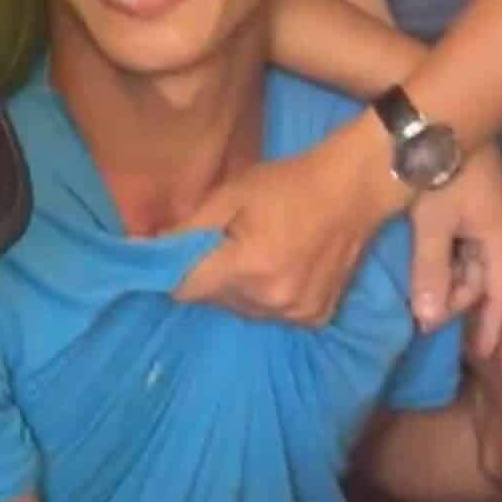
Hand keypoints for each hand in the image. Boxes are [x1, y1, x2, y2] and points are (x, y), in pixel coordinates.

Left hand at [172, 111, 407, 324]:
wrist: (356, 188)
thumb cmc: (290, 183)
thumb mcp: (232, 193)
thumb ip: (188, 227)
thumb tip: (145, 248)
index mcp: (247, 267)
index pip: (184, 290)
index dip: (175, 270)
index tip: (180, 252)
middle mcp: (271, 300)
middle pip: (213, 300)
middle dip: (210, 274)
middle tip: (229, 240)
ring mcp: (297, 314)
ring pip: (242, 310)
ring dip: (239, 287)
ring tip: (259, 250)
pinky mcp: (316, 318)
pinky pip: (273, 314)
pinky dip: (268, 295)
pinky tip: (283, 264)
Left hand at [409, 143, 501, 357]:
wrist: (438, 115)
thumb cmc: (437, 171)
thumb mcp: (432, 224)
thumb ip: (430, 271)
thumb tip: (427, 319)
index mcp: (500, 236)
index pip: (499, 293)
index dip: (490, 325)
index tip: (482, 354)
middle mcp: (500, 225)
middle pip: (483, 277)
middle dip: (456, 299)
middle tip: (421, 316)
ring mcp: (487, 208)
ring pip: (471, 257)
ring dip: (448, 276)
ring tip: (419, 291)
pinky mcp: (472, 195)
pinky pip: (463, 238)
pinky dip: (445, 255)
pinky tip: (423, 259)